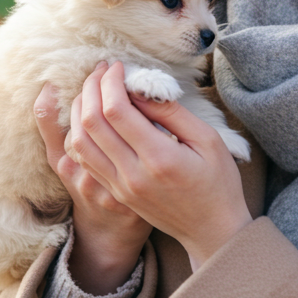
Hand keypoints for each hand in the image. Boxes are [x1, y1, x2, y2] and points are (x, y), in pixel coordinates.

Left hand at [66, 62, 251, 271]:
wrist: (213, 231)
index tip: (117, 66)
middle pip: (91, 123)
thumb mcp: (208, 140)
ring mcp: (120, 187)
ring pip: (79, 142)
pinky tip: (89, 117)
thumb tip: (139, 89)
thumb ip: (172, 113)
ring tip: (91, 89)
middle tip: (100, 70)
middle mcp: (132, 175)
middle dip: (90, 88)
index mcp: (159, 158)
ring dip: (78, 110)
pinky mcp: (114, 194)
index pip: (116, 111)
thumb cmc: (218, 182)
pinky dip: (79, 133)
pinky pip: (83, 160)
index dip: (110, 82)